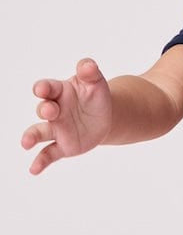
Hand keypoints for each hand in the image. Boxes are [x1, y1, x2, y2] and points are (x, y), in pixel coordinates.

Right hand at [21, 58, 112, 174]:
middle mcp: (54, 110)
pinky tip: (33, 170)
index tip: (43, 90)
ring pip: (39, 132)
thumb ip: (90, 72)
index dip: (44, 88)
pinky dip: (40, 161)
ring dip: (31, 136)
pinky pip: (48, 154)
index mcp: (60, 92)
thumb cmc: (95, 95)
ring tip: (26, 143)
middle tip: (50, 110)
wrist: (104, 116)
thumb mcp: (96, 82)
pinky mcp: (63, 145)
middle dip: (45, 109)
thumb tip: (87, 64)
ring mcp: (57, 128)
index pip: (48, 88)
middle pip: (43, 108)